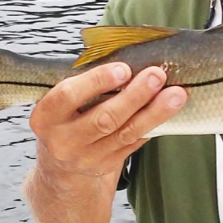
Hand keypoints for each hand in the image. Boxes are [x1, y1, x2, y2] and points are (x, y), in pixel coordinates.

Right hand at [29, 62, 187, 179]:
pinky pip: (134, 143)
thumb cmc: (65, 119)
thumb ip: (84, 83)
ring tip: (176, 95)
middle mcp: (63, 141)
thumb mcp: (61, 102)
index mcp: (46, 117)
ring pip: (125, 133)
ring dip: (154, 112)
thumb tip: (125, 56)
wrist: (60, 167)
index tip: (124, 68)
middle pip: (104, 118)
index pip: (69, 95)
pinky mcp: (106, 166)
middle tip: (157, 75)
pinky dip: (152, 125)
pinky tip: (168, 111)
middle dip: (134, 96)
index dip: (97, 81)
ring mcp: (86, 157)